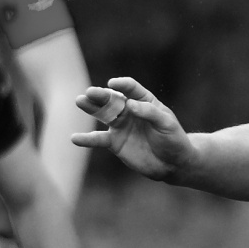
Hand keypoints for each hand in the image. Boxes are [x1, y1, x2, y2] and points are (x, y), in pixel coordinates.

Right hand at [71, 78, 195, 181]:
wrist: (173, 163)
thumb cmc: (173, 139)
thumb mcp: (166, 124)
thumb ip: (150, 113)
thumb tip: (130, 104)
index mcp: (144, 101)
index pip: (131, 89)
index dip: (123, 85)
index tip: (114, 83)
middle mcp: (129, 111)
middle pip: (112, 100)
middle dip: (101, 95)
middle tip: (89, 92)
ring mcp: (120, 126)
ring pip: (102, 114)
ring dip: (91, 108)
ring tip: (80, 101)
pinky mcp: (114, 142)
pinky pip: (98, 139)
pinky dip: (87, 139)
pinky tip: (75, 138)